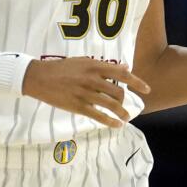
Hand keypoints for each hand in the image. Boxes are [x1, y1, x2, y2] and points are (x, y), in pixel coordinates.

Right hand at [23, 58, 150, 127]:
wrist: (39, 77)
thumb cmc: (62, 68)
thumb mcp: (83, 62)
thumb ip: (104, 66)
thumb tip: (125, 68)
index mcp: (95, 66)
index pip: (123, 74)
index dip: (137, 83)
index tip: (147, 89)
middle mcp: (92, 79)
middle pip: (119, 92)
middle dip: (125, 100)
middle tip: (124, 105)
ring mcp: (85, 93)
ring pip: (111, 106)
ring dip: (122, 113)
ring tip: (126, 117)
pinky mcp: (78, 106)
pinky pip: (99, 116)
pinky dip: (111, 122)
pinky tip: (117, 125)